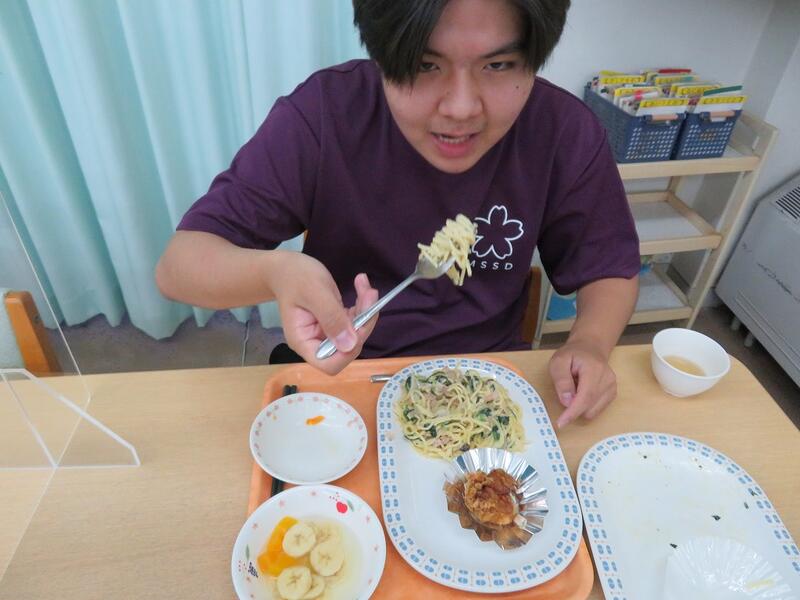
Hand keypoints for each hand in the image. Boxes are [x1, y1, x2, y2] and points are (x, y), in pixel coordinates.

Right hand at [269, 253, 378, 374]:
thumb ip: (331, 318)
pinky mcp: (336, 322)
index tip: (359, 326)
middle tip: (369, 294)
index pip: (329, 364)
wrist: (287, 267)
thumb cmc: (294, 277)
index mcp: (303, 341)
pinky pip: (355, 321)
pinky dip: (362, 305)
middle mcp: (315, 341)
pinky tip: (361, 285)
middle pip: (347, 348)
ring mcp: (327, 332)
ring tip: (365, 286)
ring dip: (366, 311)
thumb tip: (349, 345)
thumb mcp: (314, 292)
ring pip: (356, 333)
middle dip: (362, 324)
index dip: (348, 352)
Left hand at [548, 338, 617, 427]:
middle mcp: (608, 380)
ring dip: (579, 406)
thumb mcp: (559, 361)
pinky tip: (583, 391)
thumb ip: (561, 380)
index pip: (585, 397)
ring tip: (575, 388)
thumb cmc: (572, 354)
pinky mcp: (612, 394)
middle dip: (573, 408)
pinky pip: (596, 409)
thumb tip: (567, 401)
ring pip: (592, 411)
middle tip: (564, 393)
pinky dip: (586, 405)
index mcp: (594, 369)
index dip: (573, 412)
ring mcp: (612, 387)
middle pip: (589, 407)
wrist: (590, 348)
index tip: (561, 423)